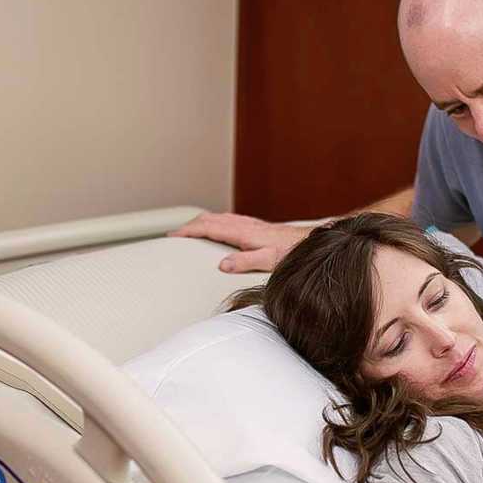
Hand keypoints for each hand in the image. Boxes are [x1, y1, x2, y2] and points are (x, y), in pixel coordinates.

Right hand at [170, 212, 308, 272]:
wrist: (309, 242)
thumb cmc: (291, 253)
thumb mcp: (269, 261)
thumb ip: (246, 262)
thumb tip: (223, 264)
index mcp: (242, 233)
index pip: (207, 228)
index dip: (188, 231)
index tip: (173, 236)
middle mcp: (244, 225)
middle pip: (209, 219)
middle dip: (189, 225)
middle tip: (175, 234)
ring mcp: (250, 224)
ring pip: (218, 217)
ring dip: (201, 222)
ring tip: (189, 230)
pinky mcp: (256, 226)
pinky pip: (228, 219)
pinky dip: (215, 222)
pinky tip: (218, 227)